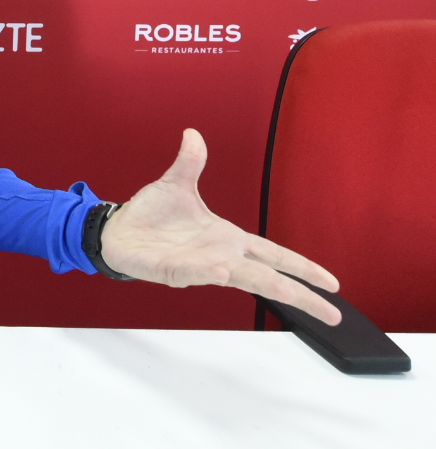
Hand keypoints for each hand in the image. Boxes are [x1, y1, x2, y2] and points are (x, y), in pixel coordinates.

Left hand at [100, 129, 342, 325]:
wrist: (116, 230)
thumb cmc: (150, 215)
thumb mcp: (175, 184)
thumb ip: (191, 162)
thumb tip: (193, 134)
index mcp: (228, 238)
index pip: (275, 254)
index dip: (303, 267)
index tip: (332, 283)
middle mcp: (221, 255)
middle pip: (269, 277)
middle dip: (301, 294)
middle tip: (333, 314)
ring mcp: (199, 266)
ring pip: (239, 280)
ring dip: (264, 284)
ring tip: (290, 292)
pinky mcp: (174, 271)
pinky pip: (194, 273)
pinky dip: (209, 272)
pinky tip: (222, 271)